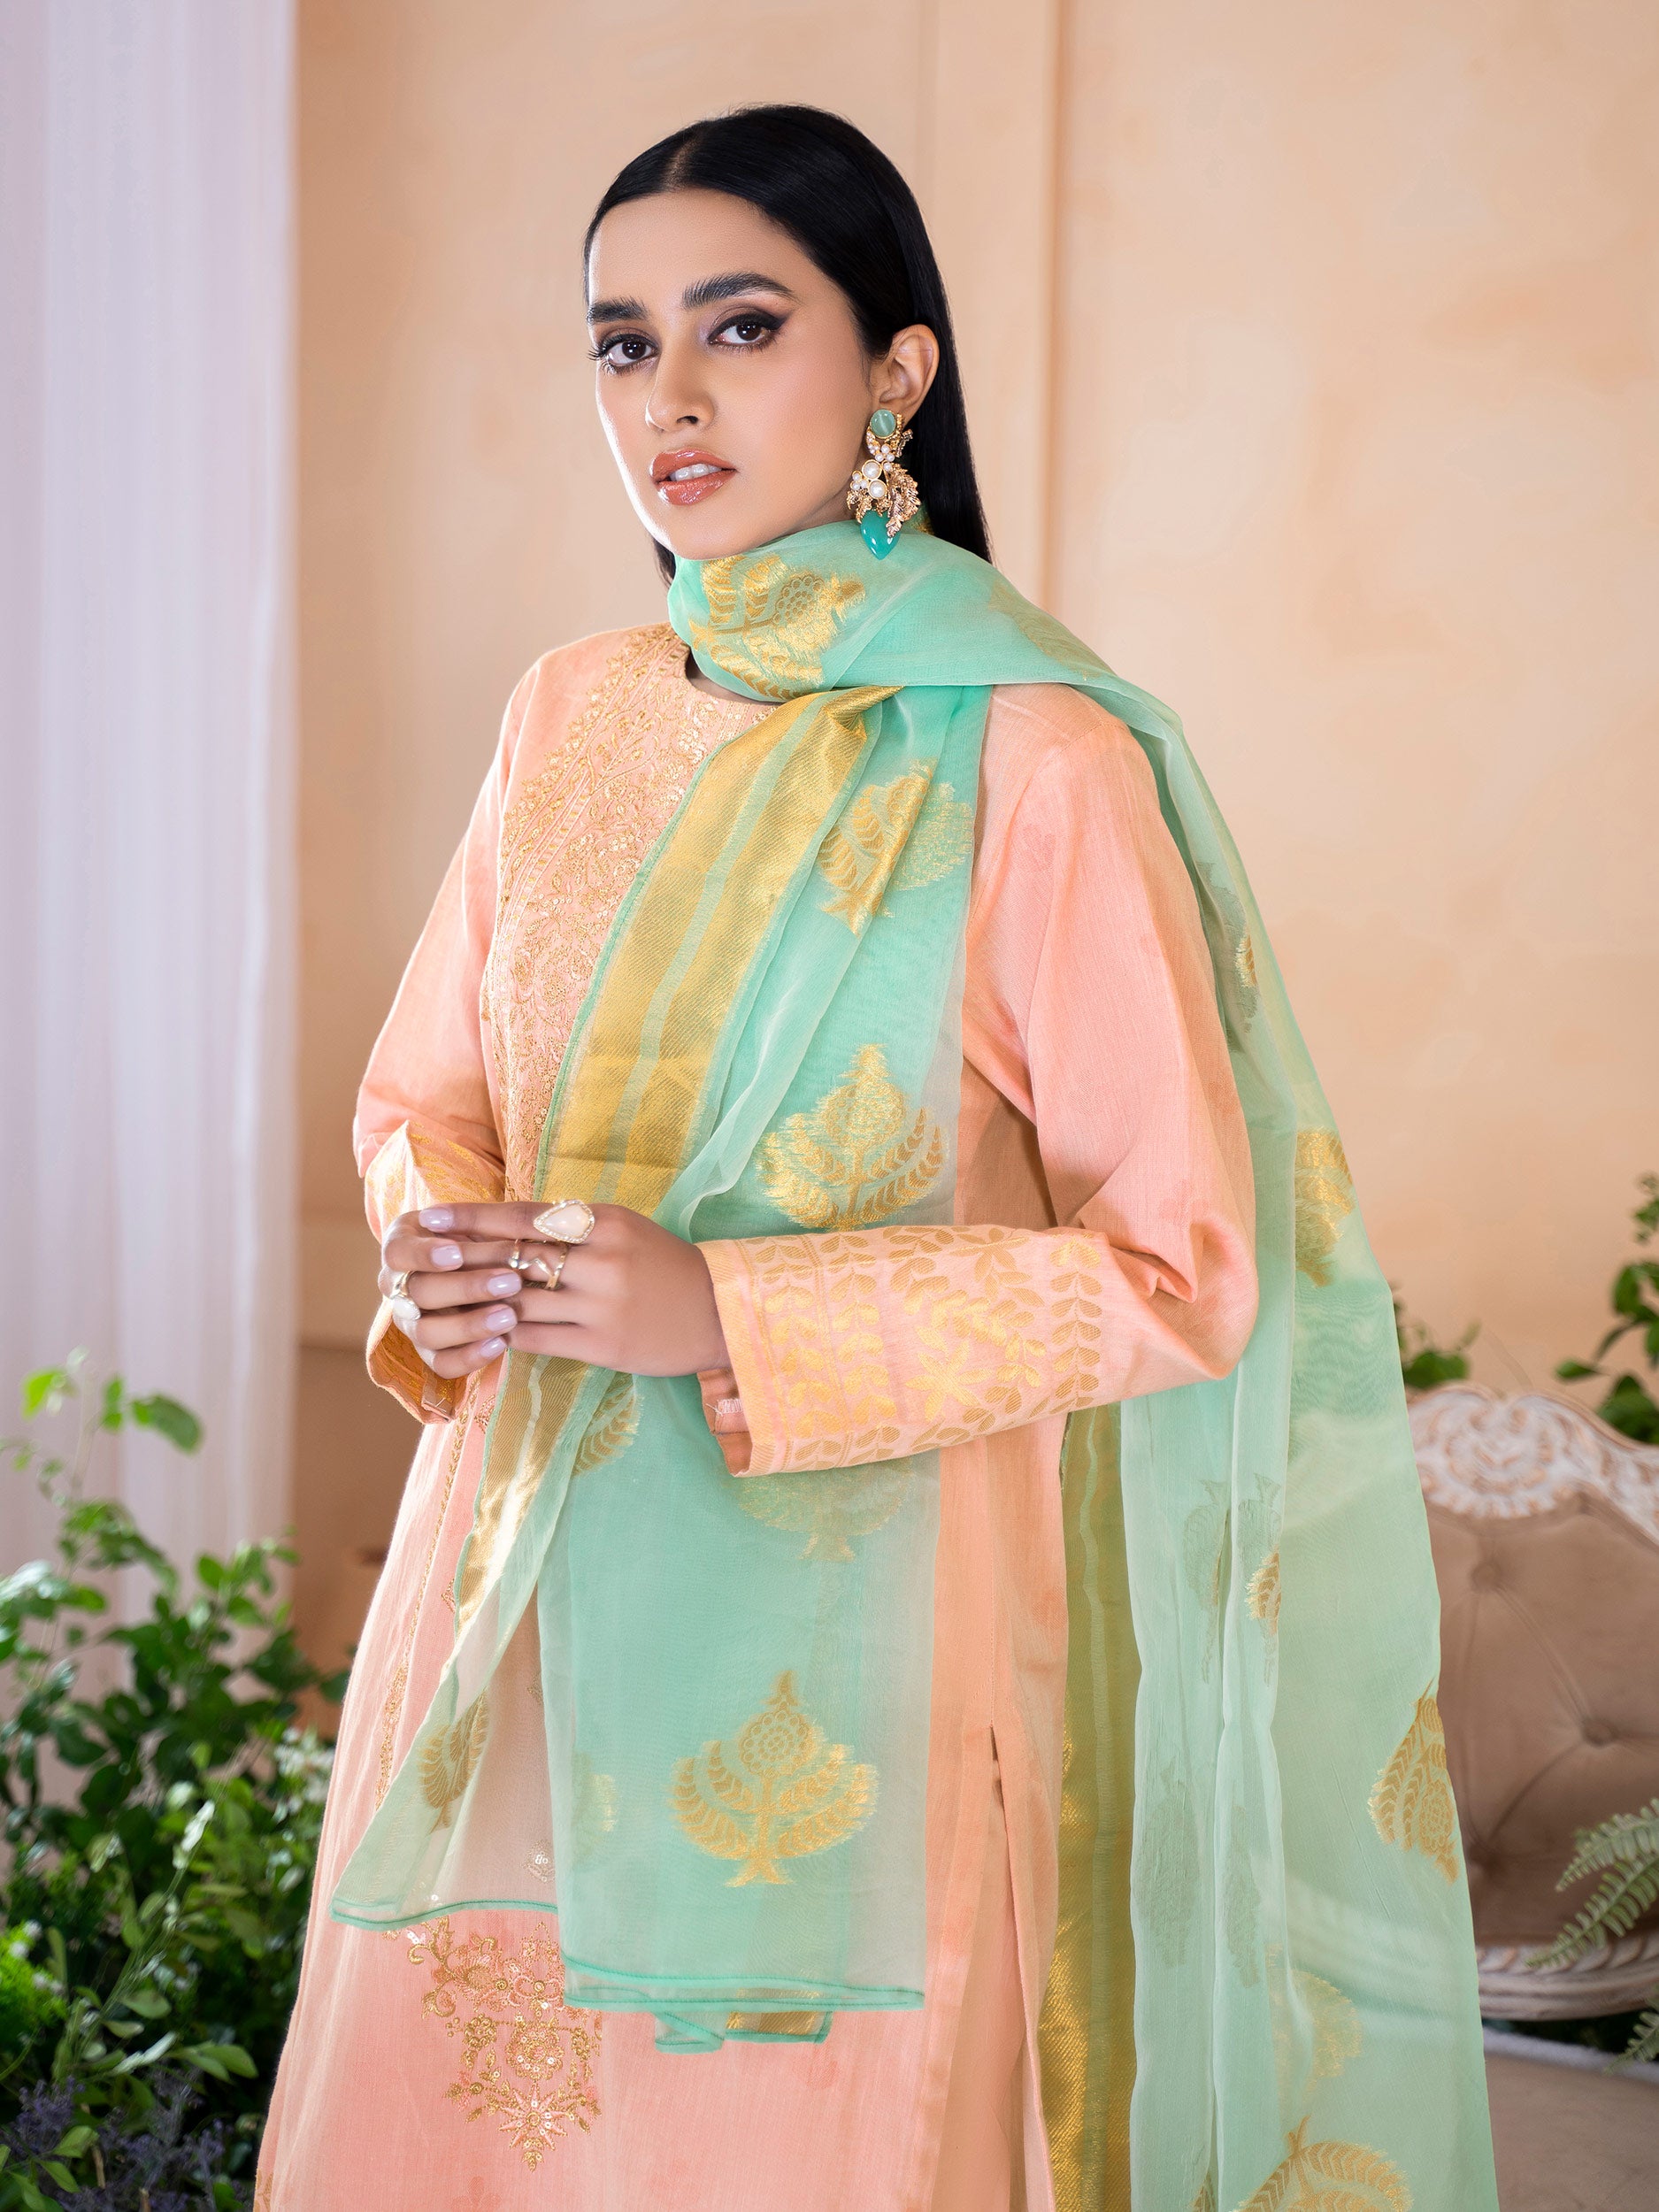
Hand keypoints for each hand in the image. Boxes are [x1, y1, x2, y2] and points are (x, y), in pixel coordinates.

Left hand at [378, 1202, 728, 1381]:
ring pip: (519, 1301)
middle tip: (420, 1258)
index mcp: (602, 1222)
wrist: (716, 1311)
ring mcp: (601, 1304)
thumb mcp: (621, 1229)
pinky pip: (537, 1338)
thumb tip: (506, 1223)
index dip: (471, 1219)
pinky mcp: (602, 1344)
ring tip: (440, 1299)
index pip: (523, 1216)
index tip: (430, 1217)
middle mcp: (600, 1259)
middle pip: (514, 1257)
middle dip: (462, 1259)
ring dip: (477, 1302)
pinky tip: (479, 1333)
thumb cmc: (661, 1265)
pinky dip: (504, 1334)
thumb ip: (570, 1226)